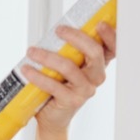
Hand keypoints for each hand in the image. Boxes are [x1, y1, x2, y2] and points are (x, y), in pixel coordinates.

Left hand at [22, 22, 116, 137]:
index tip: (99, 23)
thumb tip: (57, 30)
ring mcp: (86, 90)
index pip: (111, 48)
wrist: (53, 116)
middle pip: (94, 52)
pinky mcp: (72, 100)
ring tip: (31, 51)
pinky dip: (38, 75)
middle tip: (59, 30)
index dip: (110, 35)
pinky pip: (54, 85)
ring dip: (47, 56)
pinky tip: (27, 69)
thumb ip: (68, 50)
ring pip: (69, 67)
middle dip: (76, 37)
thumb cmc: (59, 86)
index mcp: (97, 65)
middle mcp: (96, 77)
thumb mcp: (67, 66)